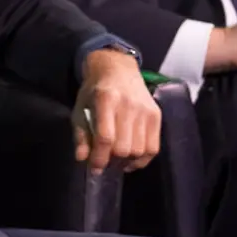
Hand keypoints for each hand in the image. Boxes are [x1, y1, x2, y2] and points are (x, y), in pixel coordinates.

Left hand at [73, 49, 160, 175]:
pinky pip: (153, 147)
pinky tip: (131, 159)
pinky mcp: (156, 115)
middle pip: (124, 147)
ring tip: (117, 159)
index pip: (106, 137)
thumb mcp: (80, 109)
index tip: (94, 167)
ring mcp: (145, 110)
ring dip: (126, 161)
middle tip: (105, 161)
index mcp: (106, 99)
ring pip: (139, 150)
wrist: (118, 69)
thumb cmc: (95, 90)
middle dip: (112, 160)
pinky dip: (142, 159)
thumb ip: (81, 135)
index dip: (99, 158)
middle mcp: (128, 105)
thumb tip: (82, 159)